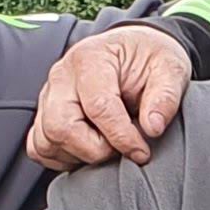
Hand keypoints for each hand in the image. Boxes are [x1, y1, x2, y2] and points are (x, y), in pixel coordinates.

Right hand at [26, 23, 190, 170]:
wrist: (134, 51)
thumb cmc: (149, 58)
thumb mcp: (170, 69)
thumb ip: (165, 97)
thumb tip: (152, 128)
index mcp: (90, 58)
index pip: (98, 107)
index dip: (122, 137)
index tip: (141, 151)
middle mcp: (61, 76)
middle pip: (61, 127)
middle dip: (95, 150)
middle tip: (122, 149)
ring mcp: (49, 96)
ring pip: (46, 141)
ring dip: (78, 155)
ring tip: (107, 146)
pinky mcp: (45, 114)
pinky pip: (39, 147)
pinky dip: (61, 157)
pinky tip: (88, 150)